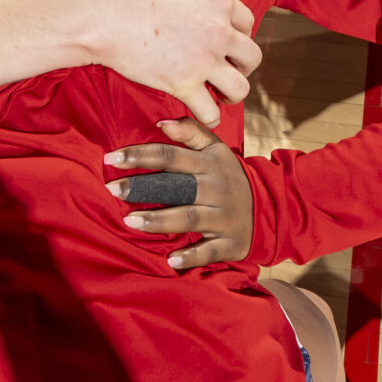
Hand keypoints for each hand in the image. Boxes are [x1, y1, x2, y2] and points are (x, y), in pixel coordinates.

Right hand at [89, 0, 260, 133]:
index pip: (247, 23)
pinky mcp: (184, 85)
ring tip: (219, 95)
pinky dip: (209, 115)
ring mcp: (203, 61)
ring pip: (240, 89)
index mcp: (218, 2)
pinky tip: (199, 110)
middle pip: (252, 57)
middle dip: (242, 66)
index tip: (223, 43)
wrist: (102, 14)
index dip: (237, 34)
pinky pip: (211, 112)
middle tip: (225, 71)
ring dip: (232, 94)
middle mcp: (218, 32)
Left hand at [105, 117, 251, 268]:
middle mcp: (216, 189)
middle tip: (112, 190)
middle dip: (143, 188)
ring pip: (189, 217)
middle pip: (176, 187)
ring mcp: (224, 217)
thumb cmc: (230, 176)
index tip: (111, 158)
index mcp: (209, 164)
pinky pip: (209, 250)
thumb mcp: (217, 149)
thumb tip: (161, 122)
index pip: (170, 155)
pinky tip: (170, 260)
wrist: (270, 207)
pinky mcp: (230, 242)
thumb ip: (191, 132)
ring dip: (159, 221)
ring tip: (130, 222)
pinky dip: (192, 256)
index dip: (140, 155)